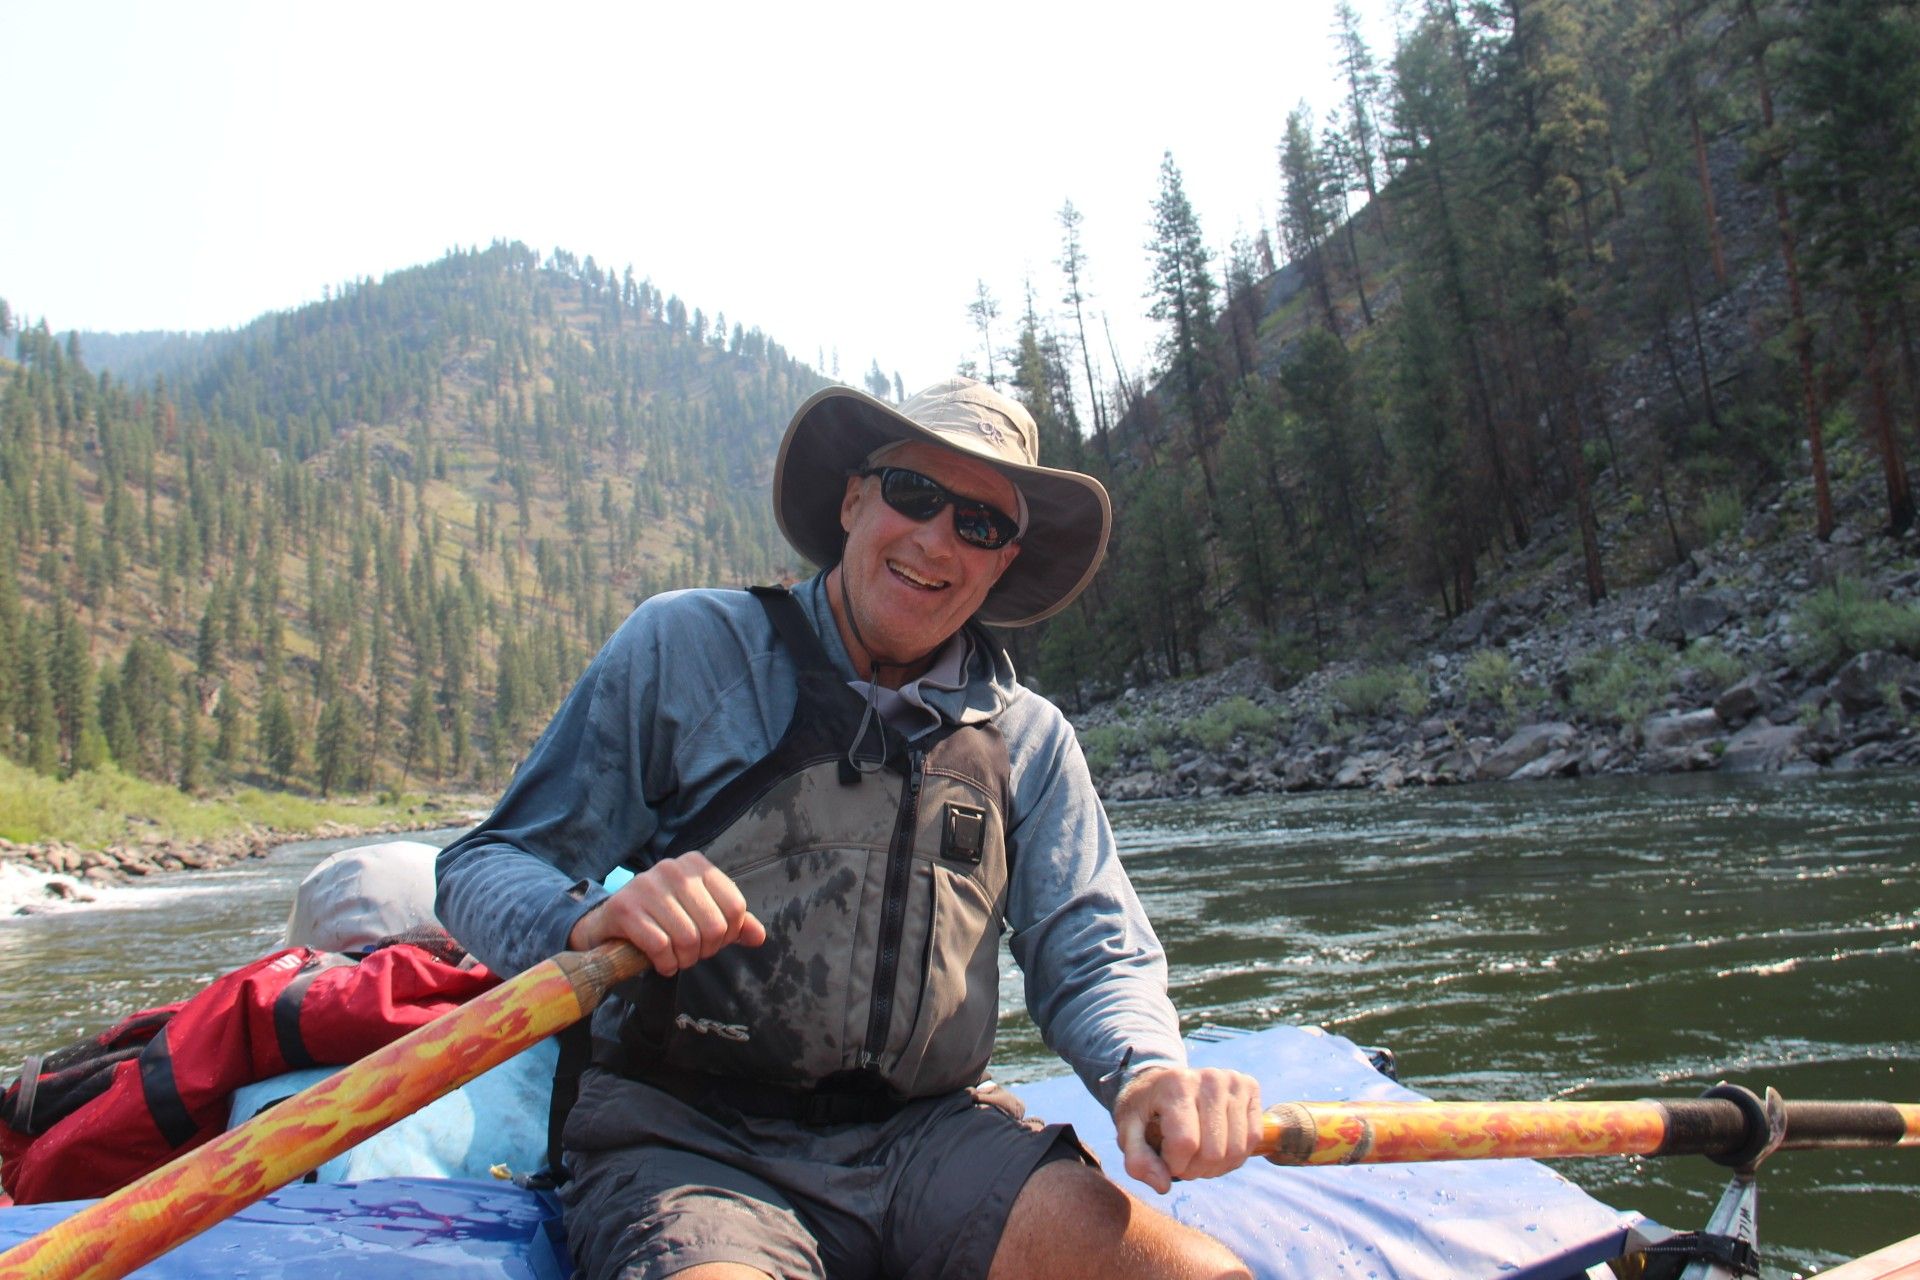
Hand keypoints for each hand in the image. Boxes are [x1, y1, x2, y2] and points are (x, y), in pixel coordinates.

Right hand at [566, 851, 766, 975]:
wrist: (609, 922)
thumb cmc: (662, 918)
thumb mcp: (701, 914)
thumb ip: (733, 923)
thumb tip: (759, 936)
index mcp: (696, 865)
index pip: (735, 907)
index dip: (728, 935)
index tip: (711, 941)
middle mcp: (672, 869)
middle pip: (714, 926)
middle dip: (705, 951)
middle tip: (691, 953)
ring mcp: (646, 885)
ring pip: (687, 938)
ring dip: (684, 960)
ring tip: (676, 958)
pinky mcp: (624, 908)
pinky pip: (660, 946)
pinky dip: (665, 964)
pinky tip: (660, 962)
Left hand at [1112, 1065, 1263, 1193]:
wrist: (1163, 1081)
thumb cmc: (1144, 1108)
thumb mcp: (1127, 1130)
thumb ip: (1137, 1160)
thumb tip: (1163, 1186)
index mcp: (1176, 1084)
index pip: (1185, 1143)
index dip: (1174, 1165)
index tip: (1163, 1159)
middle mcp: (1209, 1078)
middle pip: (1213, 1151)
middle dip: (1194, 1169)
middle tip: (1181, 1160)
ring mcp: (1233, 1081)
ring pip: (1236, 1150)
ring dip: (1215, 1167)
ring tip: (1197, 1156)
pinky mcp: (1249, 1087)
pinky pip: (1253, 1138)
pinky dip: (1234, 1156)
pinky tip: (1216, 1148)